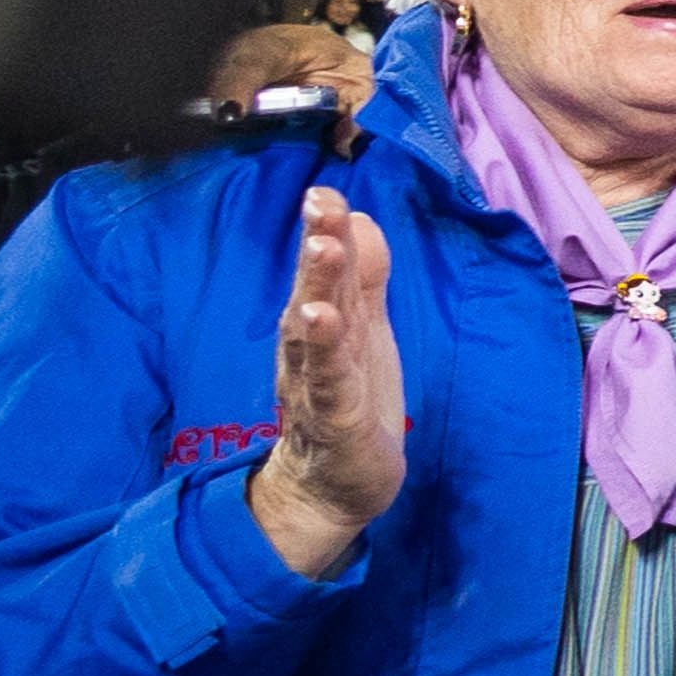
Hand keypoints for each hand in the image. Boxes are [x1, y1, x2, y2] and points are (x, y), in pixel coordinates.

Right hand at [247, 188, 404, 580]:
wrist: (329, 487)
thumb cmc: (348, 397)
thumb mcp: (363, 331)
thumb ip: (364, 277)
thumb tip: (360, 219)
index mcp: (325, 323)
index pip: (328, 270)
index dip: (327, 230)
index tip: (324, 189)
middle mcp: (311, 349)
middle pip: (313, 291)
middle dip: (317, 246)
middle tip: (319, 202)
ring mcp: (318, 385)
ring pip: (314, 332)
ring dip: (317, 289)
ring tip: (321, 250)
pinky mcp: (334, 422)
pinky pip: (328, 384)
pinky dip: (325, 353)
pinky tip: (323, 323)